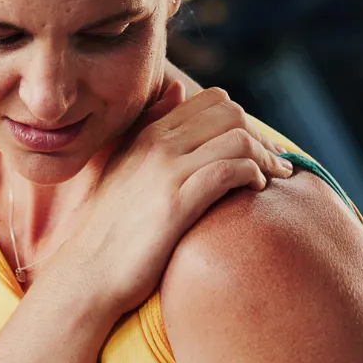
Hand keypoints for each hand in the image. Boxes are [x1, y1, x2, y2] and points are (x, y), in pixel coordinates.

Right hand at [43, 84, 294, 317]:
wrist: (86, 273)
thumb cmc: (107, 227)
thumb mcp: (123, 165)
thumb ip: (150, 126)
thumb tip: (179, 89)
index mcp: (147, 133)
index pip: (211, 101)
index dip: (243, 119)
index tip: (258, 144)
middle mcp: (157, 144)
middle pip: (230, 114)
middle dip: (260, 135)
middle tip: (275, 161)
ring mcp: (166, 172)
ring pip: (236, 138)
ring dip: (266, 155)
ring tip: (276, 176)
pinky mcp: (176, 204)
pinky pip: (229, 171)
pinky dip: (253, 174)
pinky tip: (258, 189)